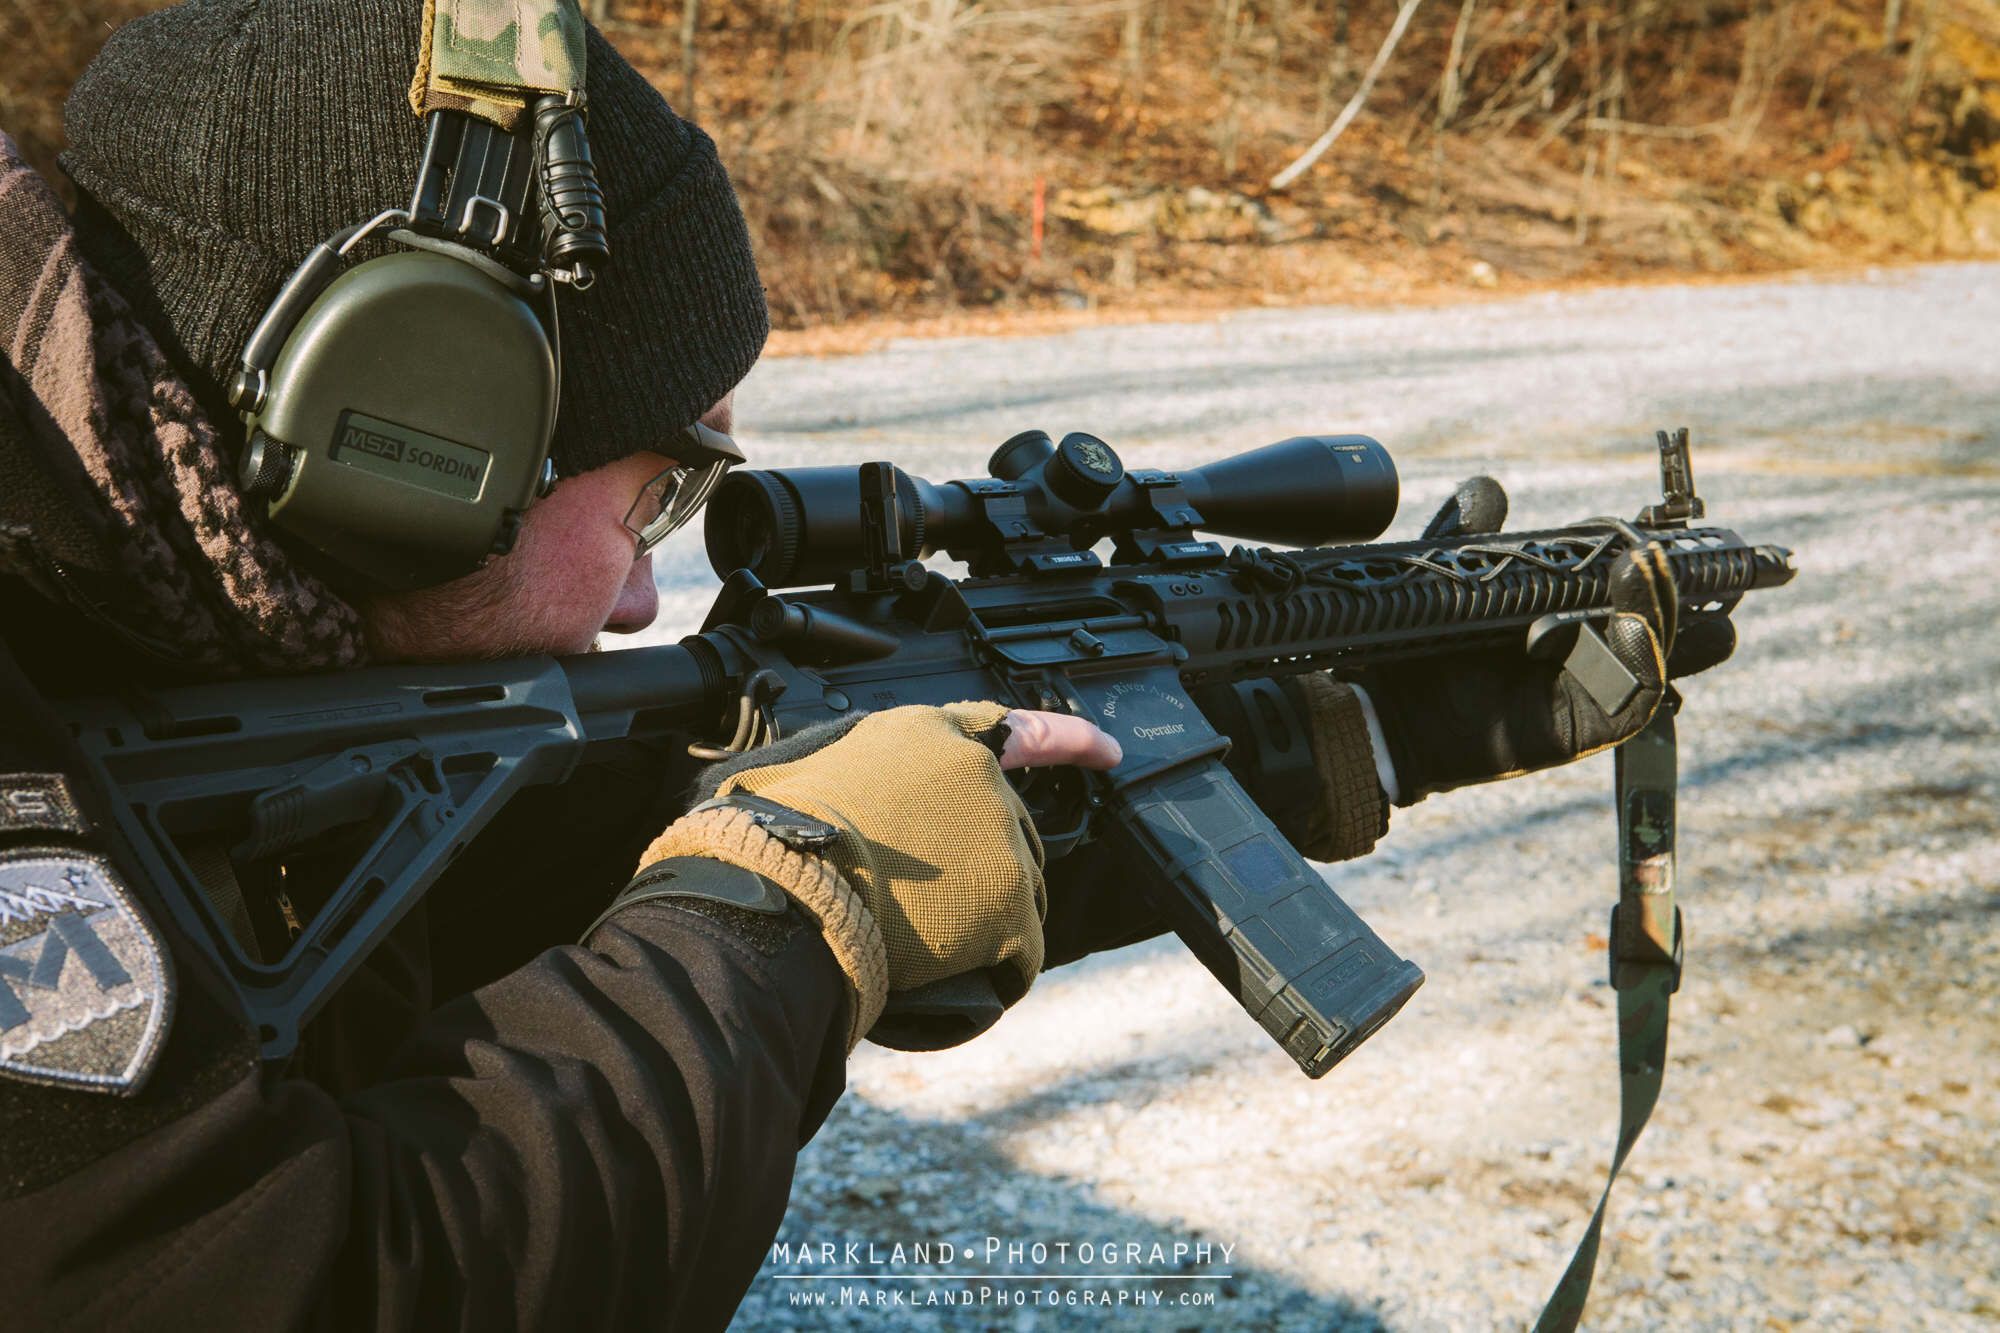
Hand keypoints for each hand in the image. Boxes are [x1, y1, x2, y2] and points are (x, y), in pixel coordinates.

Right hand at [636, 704, 1118, 1047]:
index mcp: (925, 734)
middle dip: (976, 873)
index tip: (1108, 751)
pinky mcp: (1010, 896)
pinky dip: (990, 970)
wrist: (780, 897)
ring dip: (979, 922)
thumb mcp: (813, 771)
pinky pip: (1019, 950)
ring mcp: (999, 834)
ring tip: (914, 935)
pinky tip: (946, 972)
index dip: (1068, 740)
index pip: (1015, 728)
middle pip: (1006, 834)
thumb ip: (868, 775)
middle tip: (915, 903)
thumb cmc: (773, 842)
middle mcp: (974, 773)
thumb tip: (865, 806)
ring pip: (1016, 894)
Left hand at [1355, 477, 1733, 803]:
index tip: (1668, 531)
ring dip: (1667, 612)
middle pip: (1664, 619)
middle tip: (1698, 557)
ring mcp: (1588, 691)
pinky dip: (1642, 658)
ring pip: (1656, 652)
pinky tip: (1634, 624)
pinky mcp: (1582, 729)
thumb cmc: (1414, 649)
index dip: (1659, 560)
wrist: (1379, 709)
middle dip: (1690, 589)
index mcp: (1564, 612)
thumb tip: (1488, 491)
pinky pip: (1632, 696)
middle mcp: (1586, 652)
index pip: (1630, 583)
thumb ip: (1468, 534)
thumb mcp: (1444, 579)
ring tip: (1655, 569)